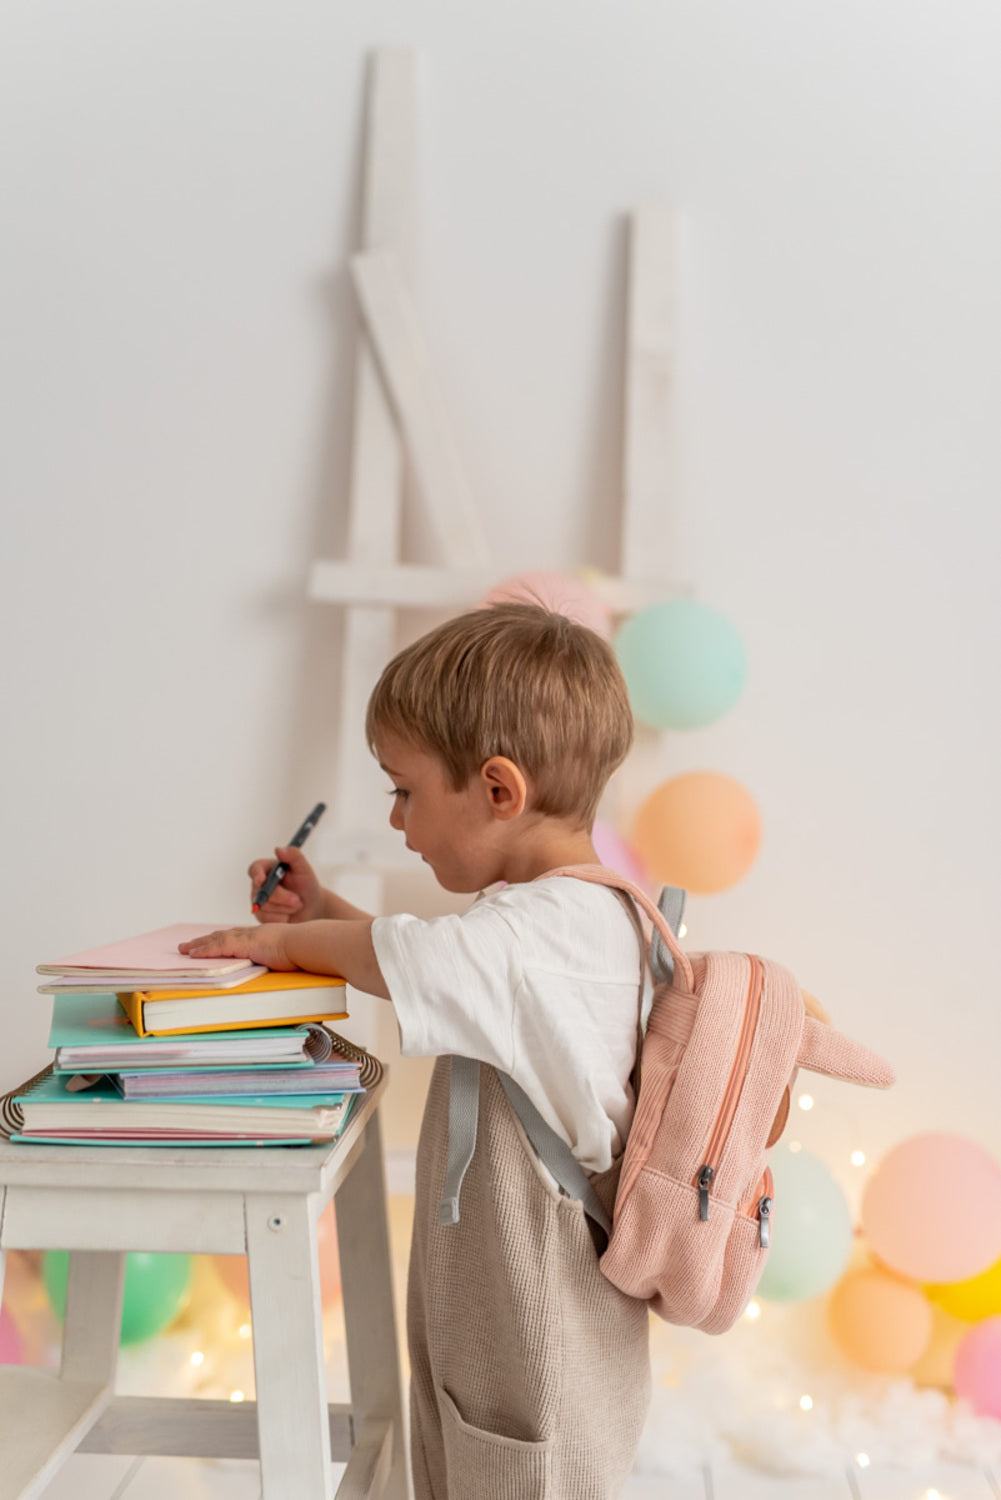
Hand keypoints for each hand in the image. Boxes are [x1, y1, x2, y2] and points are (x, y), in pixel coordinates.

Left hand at [179, 924, 299, 971]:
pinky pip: (219, 946)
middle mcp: (253, 934)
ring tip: (184, 949)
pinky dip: (205, 950)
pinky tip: (193, 954)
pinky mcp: (245, 944)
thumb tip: (279, 976)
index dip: (221, 940)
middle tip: (188, 946)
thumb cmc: (306, 951)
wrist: (309, 943)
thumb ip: (279, 961)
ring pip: (217, 939)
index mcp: (263, 937)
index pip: (237, 937)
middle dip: (205, 941)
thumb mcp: (289, 956)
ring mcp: (249, 937)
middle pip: (223, 935)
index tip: (210, 943)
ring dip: (199, 945)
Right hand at [248, 845, 325, 923]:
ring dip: (285, 908)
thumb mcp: (304, 869)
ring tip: (297, 905)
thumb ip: (294, 856)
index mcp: (267, 869)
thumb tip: (278, 849)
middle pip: (261, 891)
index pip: (255, 869)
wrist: (311, 906)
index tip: (261, 880)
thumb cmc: (307, 884)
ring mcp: (258, 901)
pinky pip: (267, 919)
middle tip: (298, 900)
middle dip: (282, 897)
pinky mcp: (261, 916)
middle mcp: (259, 885)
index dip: (256, 874)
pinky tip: (290, 915)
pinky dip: (282, 918)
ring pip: (265, 907)